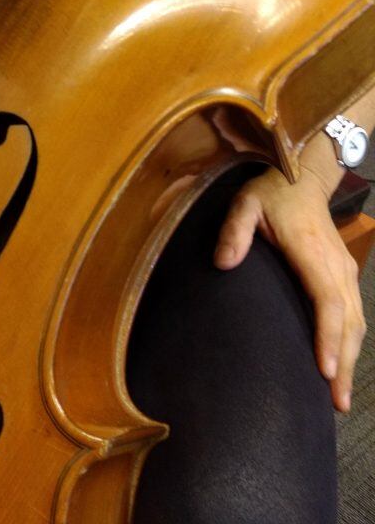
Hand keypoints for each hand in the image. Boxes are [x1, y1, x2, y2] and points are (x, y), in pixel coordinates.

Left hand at [214, 166, 366, 412]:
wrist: (302, 177)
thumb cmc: (272, 193)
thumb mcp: (245, 204)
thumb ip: (234, 231)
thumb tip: (223, 263)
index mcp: (312, 252)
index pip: (327, 301)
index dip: (328, 337)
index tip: (325, 369)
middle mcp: (335, 265)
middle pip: (349, 322)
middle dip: (344, 363)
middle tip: (336, 402)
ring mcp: (343, 270)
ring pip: (356, 321)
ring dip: (351, 358)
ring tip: (340, 396)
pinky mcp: (343, 273)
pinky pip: (354, 313)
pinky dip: (350, 342)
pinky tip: (341, 364)